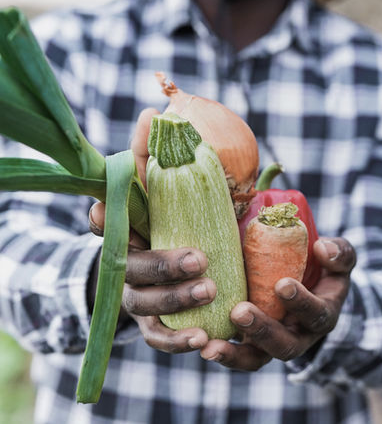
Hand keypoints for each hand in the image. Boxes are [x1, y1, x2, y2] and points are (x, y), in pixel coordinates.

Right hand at [87, 108, 214, 353]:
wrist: (172, 266)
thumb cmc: (170, 219)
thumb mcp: (167, 189)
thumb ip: (157, 156)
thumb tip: (152, 111)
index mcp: (128, 229)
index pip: (107, 222)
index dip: (101, 219)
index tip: (102, 213)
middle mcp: (126, 263)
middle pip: (133, 268)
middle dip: (163, 264)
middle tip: (198, 258)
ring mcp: (137, 296)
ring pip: (145, 305)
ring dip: (175, 301)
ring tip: (209, 291)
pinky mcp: (152, 323)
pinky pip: (158, 339)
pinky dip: (178, 342)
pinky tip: (203, 342)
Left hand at [199, 237, 355, 369]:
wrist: (307, 286)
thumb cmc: (322, 270)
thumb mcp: (338, 261)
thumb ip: (339, 253)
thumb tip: (322, 248)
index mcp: (322, 315)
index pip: (316, 314)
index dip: (301, 302)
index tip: (282, 285)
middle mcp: (300, 335)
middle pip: (285, 345)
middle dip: (262, 330)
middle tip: (240, 312)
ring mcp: (274, 344)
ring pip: (258, 358)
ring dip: (235, 354)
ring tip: (211, 346)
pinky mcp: (253, 345)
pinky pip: (239, 356)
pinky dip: (223, 354)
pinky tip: (202, 346)